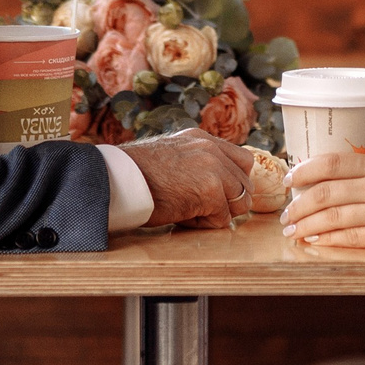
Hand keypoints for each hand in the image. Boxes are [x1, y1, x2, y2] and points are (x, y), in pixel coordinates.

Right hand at [122, 128, 256, 228]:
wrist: (119, 180)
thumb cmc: (137, 176)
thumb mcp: (173, 156)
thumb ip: (197, 162)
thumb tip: (217, 185)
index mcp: (202, 139)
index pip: (242, 161)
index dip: (233, 183)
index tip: (217, 196)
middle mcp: (212, 148)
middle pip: (245, 184)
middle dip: (228, 202)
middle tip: (199, 207)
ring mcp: (214, 167)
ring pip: (240, 202)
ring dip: (218, 213)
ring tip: (190, 211)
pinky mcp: (211, 190)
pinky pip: (222, 219)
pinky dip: (203, 225)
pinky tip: (182, 216)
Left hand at [281, 151, 364, 249]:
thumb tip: (336, 177)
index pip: (333, 163)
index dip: (304, 170)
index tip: (289, 177)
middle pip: (326, 193)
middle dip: (298, 203)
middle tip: (284, 211)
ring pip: (334, 218)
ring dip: (307, 224)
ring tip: (292, 230)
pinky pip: (353, 239)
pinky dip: (329, 240)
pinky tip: (316, 240)